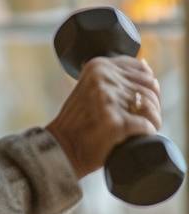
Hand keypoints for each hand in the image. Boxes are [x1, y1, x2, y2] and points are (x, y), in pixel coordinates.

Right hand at [46, 57, 160, 179]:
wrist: (62, 147)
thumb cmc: (79, 121)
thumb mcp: (93, 88)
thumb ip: (116, 76)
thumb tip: (148, 66)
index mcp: (98, 66)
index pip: (142, 69)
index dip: (147, 86)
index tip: (138, 101)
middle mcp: (103, 77)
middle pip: (150, 87)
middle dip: (152, 106)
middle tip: (140, 119)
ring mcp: (107, 98)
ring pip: (150, 106)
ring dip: (152, 120)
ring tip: (140, 129)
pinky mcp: (115, 121)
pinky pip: (146, 125)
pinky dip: (146, 133)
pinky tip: (136, 137)